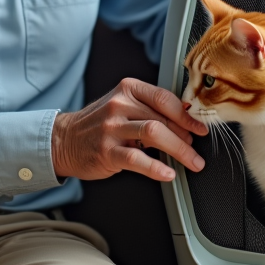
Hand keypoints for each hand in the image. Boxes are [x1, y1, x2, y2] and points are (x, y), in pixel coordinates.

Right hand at [51, 78, 209, 181]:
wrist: (64, 140)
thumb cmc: (98, 125)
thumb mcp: (123, 106)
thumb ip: (151, 109)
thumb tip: (187, 118)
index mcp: (128, 89)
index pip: (165, 98)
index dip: (187, 115)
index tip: (200, 128)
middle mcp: (119, 105)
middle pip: (163, 118)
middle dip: (187, 137)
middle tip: (196, 150)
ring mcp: (111, 128)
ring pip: (154, 134)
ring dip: (180, 151)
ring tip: (191, 162)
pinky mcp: (106, 151)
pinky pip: (137, 159)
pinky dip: (157, 168)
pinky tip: (168, 174)